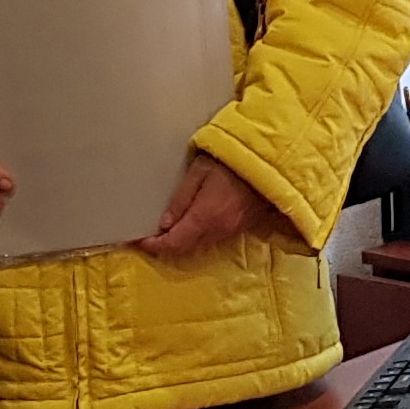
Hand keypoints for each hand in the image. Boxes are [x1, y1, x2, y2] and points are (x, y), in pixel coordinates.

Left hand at [137, 150, 285, 261]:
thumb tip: (164, 223)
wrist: (269, 162)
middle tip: (149, 237)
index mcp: (204, 217)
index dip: (154, 246)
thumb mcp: (199, 172)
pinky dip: (197, 236)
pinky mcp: (241, 228)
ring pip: (199, 244)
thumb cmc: (232, 161)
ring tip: (166, 230)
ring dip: (182, 241)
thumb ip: (180, 199)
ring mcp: (231, 231)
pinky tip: (190, 225)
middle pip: (185, 247)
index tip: (139, 241)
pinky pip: (213, 238)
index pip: (174, 242)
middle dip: (166, 245)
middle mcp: (218, 230)